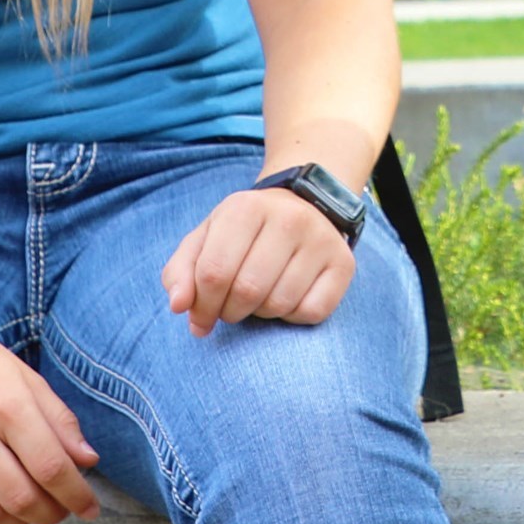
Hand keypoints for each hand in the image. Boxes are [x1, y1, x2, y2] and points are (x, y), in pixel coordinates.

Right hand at [0, 312, 101, 523]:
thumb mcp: (23, 377)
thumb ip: (59, 419)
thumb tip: (88, 461)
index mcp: (8, 406)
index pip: (52, 467)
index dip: (77, 496)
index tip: (90, 509)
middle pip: (23, 499)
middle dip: (52, 515)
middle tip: (61, 511)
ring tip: (28, 512)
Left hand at [161, 187, 358, 336]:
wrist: (302, 207)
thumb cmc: (243, 233)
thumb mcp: (206, 240)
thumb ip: (180, 272)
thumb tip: (179, 307)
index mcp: (246, 208)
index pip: (214, 272)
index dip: (201, 306)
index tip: (199, 317)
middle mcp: (288, 219)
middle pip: (247, 291)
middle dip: (229, 312)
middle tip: (229, 308)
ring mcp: (320, 240)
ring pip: (279, 304)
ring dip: (261, 314)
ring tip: (259, 296)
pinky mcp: (343, 264)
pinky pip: (311, 312)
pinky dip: (293, 316)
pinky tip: (288, 296)